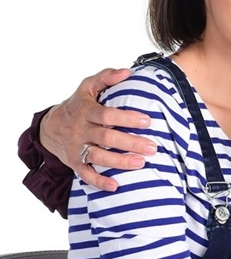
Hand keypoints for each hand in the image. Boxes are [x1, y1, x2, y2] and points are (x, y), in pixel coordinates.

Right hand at [39, 68, 156, 190]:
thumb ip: (106, 77)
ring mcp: (77, 148)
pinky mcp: (74, 163)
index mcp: (86, 111)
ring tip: (141, 163)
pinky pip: (85, 174)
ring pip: (98, 157)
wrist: (50, 126)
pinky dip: (98, 181)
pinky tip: (115, 186)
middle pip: (106, 138)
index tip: (148, 121)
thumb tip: (127, 72)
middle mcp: (81, 130)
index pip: (107, 115)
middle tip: (152, 147)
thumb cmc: (77, 104)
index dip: (127, 118)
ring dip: (120, 162)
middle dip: (130, 143)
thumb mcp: (87, 86)